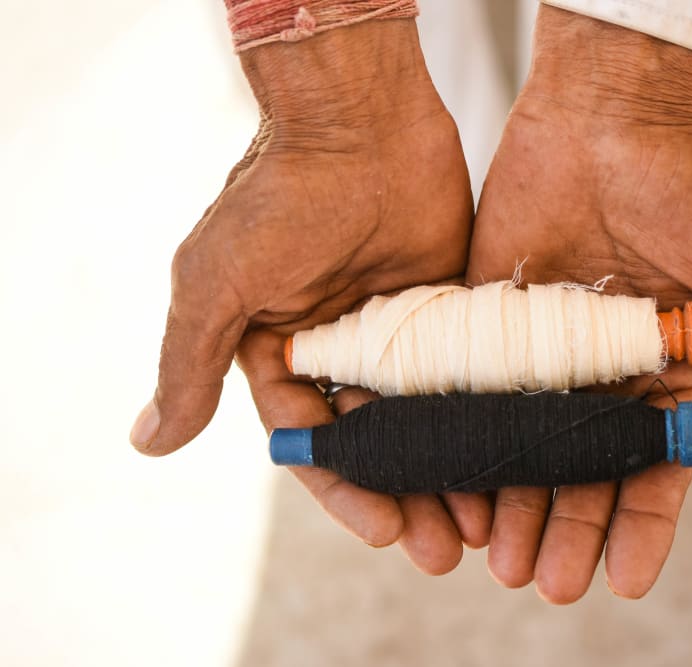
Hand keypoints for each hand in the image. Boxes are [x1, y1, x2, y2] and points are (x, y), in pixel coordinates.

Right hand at [130, 21, 491, 573]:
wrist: (359, 116)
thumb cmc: (280, 196)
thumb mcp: (219, 283)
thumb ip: (190, 364)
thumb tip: (147, 443)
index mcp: (281, 350)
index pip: (314, 440)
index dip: (348, 491)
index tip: (387, 532)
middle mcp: (339, 347)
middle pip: (379, 440)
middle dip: (409, 494)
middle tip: (448, 550)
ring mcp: (398, 328)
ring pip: (428, 416)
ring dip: (452, 467)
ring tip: (486, 522)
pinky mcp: (448, 305)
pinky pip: (468, 373)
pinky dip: (484, 415)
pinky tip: (512, 453)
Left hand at [468, 6, 691, 602]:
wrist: (604, 110)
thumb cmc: (687, 182)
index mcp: (669, 368)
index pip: (658, 466)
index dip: (645, 526)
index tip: (627, 581)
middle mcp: (605, 371)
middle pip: (584, 470)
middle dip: (568, 528)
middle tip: (546, 584)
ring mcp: (546, 350)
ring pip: (526, 445)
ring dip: (514, 503)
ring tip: (498, 560)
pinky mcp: (494, 321)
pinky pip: (477, 395)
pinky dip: (467, 442)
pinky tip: (455, 489)